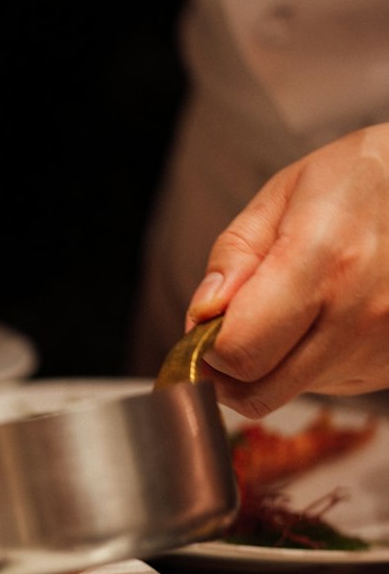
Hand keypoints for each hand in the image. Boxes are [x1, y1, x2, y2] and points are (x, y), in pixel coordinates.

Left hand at [185, 125, 388, 416]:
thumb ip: (235, 256)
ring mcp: (383, 346)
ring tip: (293, 305)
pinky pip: (328, 386)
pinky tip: (327, 315)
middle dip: (227, 369)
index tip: (205, 325)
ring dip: (272, 363)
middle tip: (228, 330)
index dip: (206, 346)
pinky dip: (310, 361)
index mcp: (322, 261)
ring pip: (290, 392)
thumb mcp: (283, 194)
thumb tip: (202, 316)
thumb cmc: (358, 181)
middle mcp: (359, 314)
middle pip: (260, 392)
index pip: (239, 351)